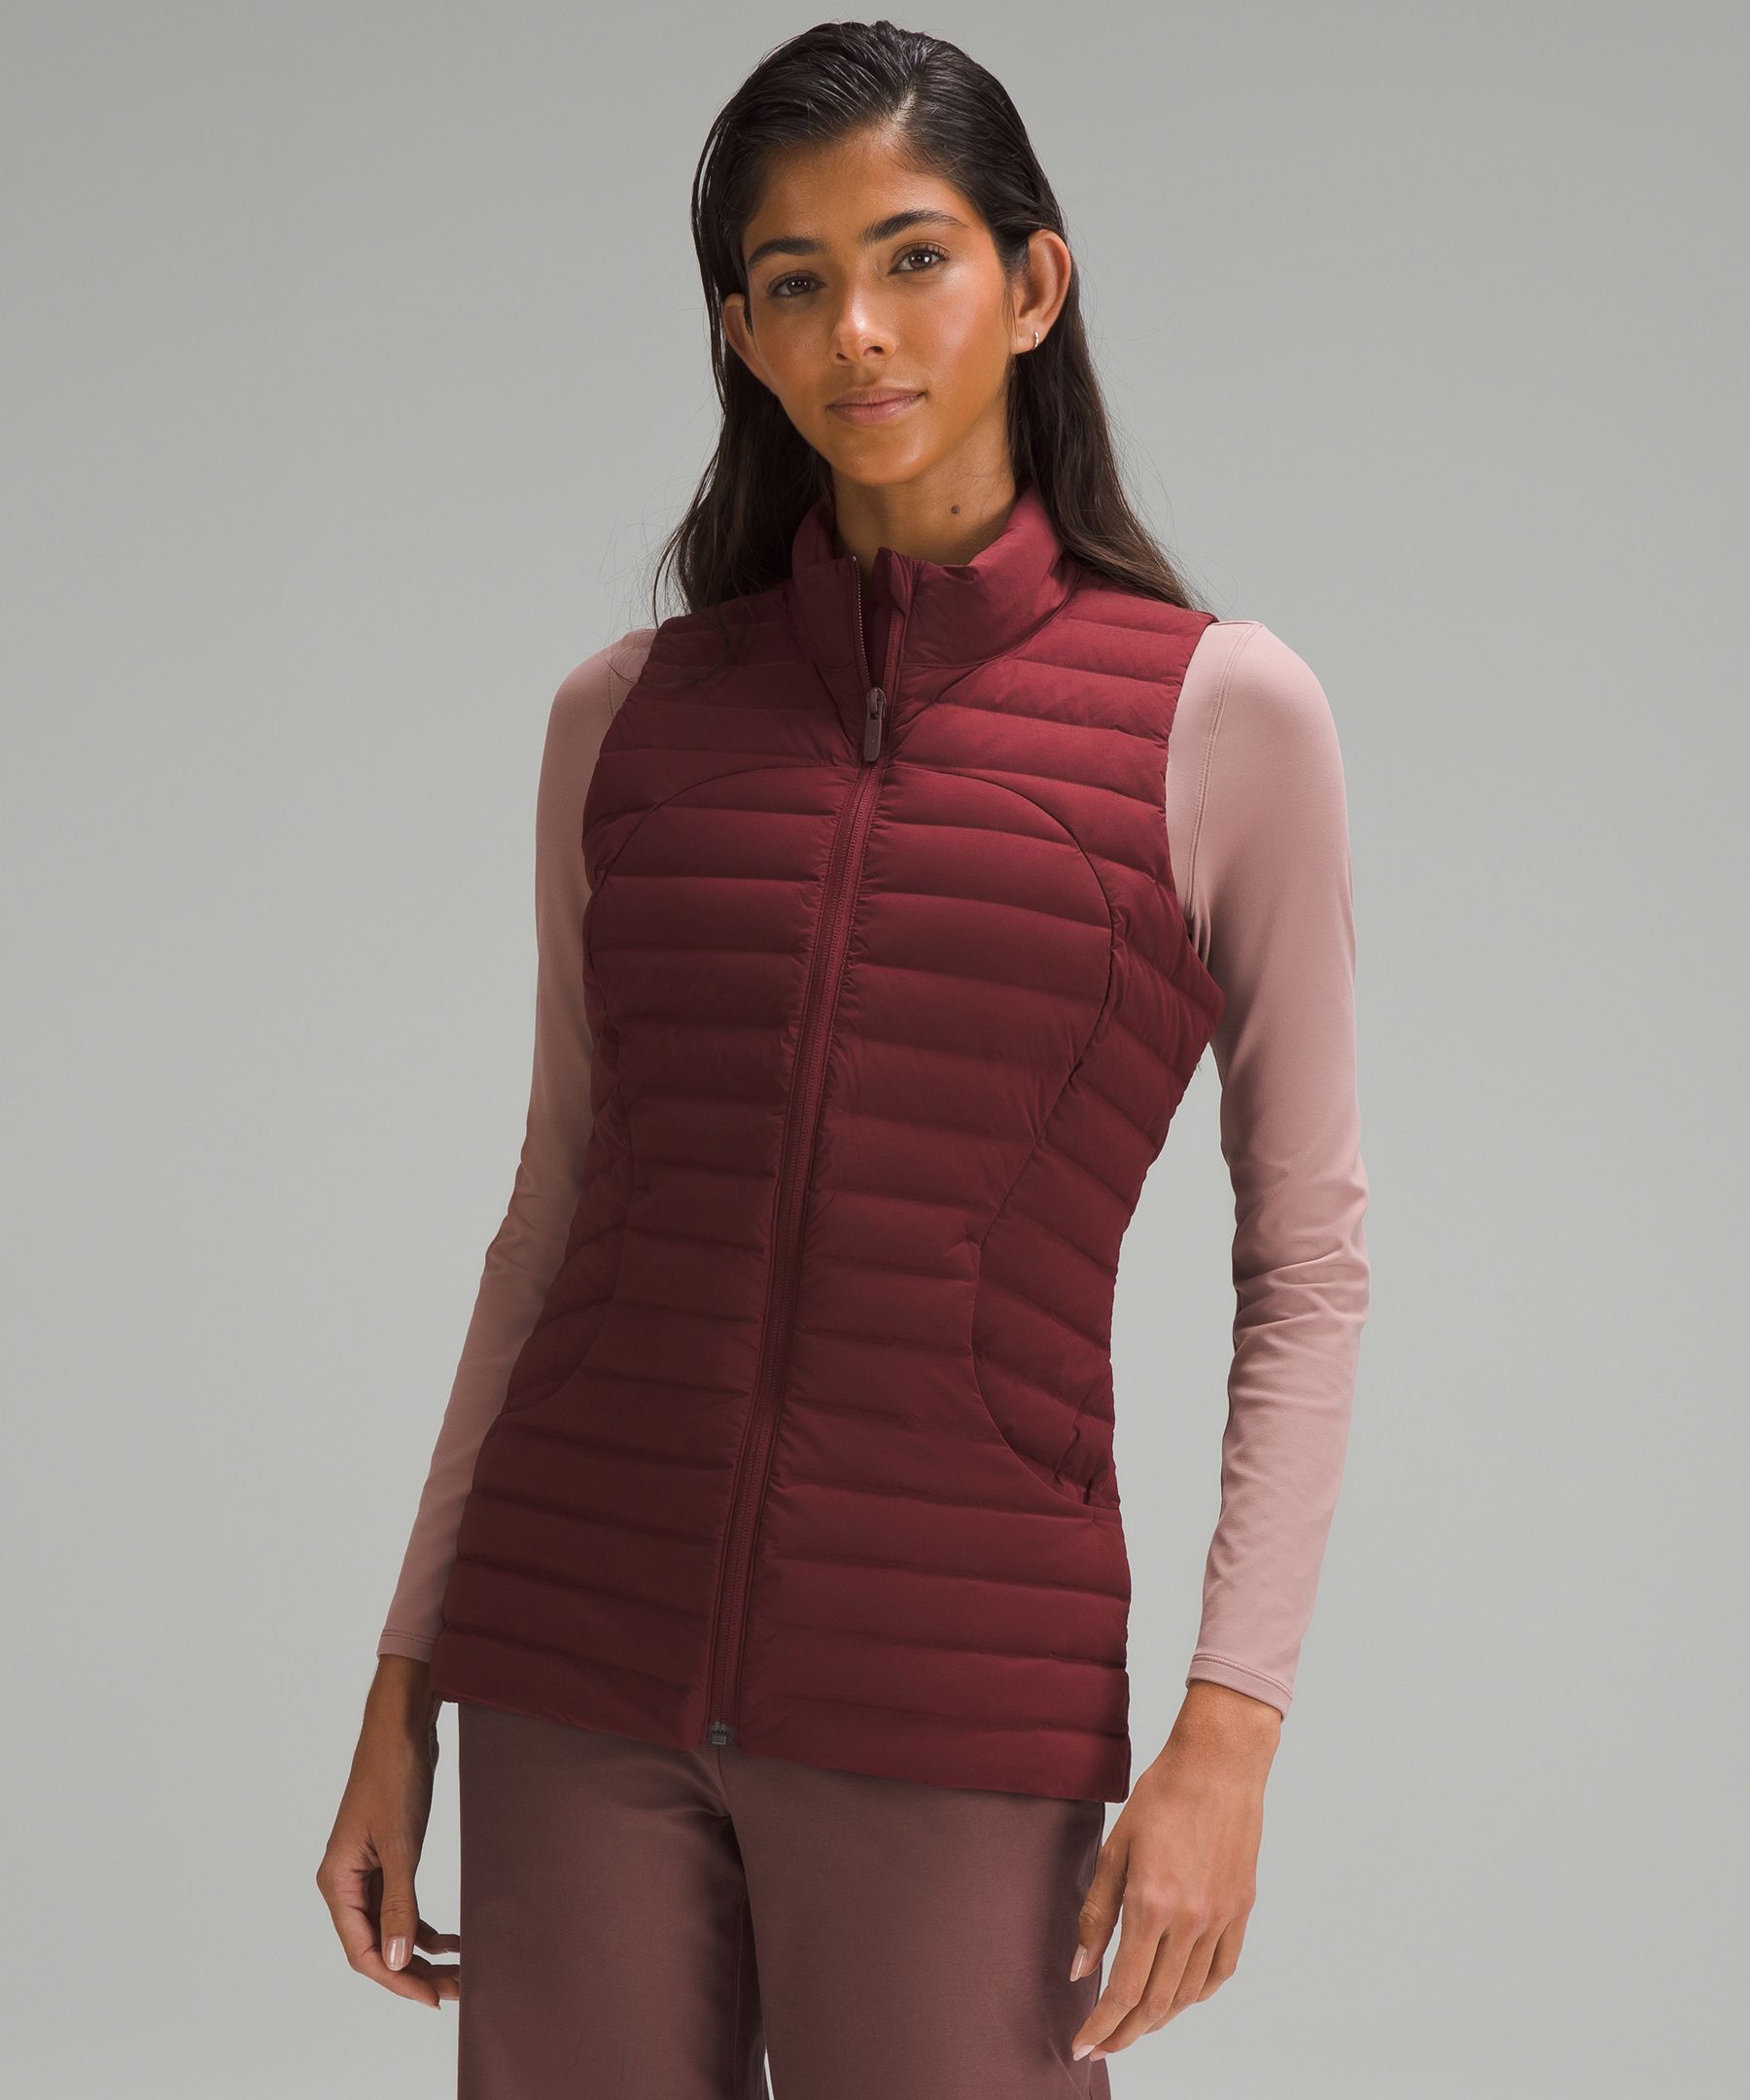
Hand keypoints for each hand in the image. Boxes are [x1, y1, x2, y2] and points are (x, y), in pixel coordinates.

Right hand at [315, 1657, 459, 2007]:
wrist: (401, 1728)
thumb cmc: (393, 1776)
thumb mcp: (400, 1844)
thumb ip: (398, 1904)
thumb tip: (396, 1960)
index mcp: (337, 1882)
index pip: (361, 1952)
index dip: (396, 1979)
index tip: (431, 1997)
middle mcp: (346, 1883)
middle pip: (375, 1947)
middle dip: (413, 1973)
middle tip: (455, 1990)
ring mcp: (367, 1872)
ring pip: (391, 1930)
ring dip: (422, 1953)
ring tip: (460, 1972)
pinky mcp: (388, 1860)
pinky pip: (401, 1908)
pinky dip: (424, 1927)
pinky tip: (451, 1940)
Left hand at [1068, 1681, 1280, 2060]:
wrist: (1219, 1764)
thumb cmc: (1161, 1796)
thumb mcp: (1115, 1848)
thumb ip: (1097, 1913)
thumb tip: (1081, 1970)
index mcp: (1152, 1904)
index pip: (1124, 1989)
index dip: (1102, 2025)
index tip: (1082, 2046)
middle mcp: (1191, 1921)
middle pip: (1156, 2002)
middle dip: (1125, 2032)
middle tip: (1102, 2044)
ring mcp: (1221, 1918)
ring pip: (1188, 1994)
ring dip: (1159, 2018)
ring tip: (1134, 2025)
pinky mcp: (1241, 1910)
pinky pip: (1220, 1970)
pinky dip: (1197, 1993)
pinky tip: (1179, 1997)